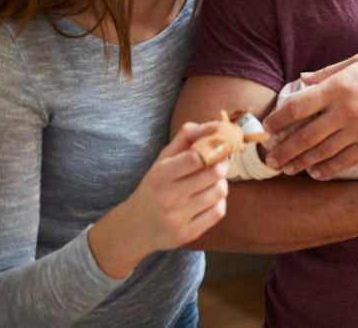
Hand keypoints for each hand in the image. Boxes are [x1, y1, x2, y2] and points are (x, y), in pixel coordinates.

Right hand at [90, 122, 228, 277]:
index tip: (219, 147)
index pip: (197, 157)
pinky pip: (218, 212)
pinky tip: (209, 200)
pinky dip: (219, 203)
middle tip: (219, 164)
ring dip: (221, 184)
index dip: (214, 149)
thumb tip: (214, 123)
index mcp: (159, 174)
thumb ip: (186, 137)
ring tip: (212, 182)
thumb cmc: (155, 186)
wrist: (136, 226)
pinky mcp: (187, 234)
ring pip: (219, 192)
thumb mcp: (163, 160)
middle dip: (221, 166)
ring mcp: (176, 218)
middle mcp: (166, 197)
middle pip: (214, 174)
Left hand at [262, 53, 357, 177]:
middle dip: (283, 149)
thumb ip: (328, 72)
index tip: (267, 129)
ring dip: (299, 162)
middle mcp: (346, 110)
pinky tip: (314, 173)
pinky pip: (343, 161)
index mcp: (339, 86)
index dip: (278, 120)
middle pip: (305, 135)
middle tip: (269, 159)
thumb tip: (303, 79)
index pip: (298, 107)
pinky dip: (326, 169)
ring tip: (285, 169)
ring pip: (321, 152)